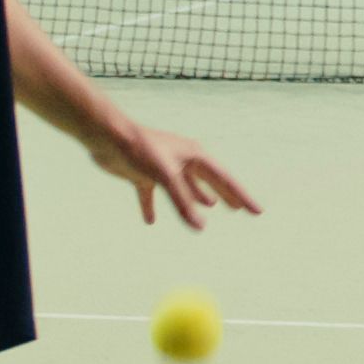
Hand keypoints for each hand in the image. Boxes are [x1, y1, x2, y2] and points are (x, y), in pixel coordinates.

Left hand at [108, 123, 259, 232]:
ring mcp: (163, 167)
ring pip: (185, 187)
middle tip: (240, 208)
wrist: (106, 136)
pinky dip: (152, 208)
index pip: (224, 179)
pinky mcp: (142, 174)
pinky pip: (151, 195)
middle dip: (226, 195)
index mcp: (194, 155)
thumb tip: (200, 227)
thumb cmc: (139, 149)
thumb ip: (182, 202)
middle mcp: (182, 160)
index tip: (257, 211)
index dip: (241, 196)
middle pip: (210, 181)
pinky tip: (150, 222)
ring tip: (210, 208)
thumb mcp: (164, 176)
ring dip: (196, 198)